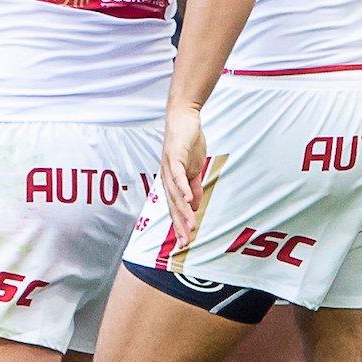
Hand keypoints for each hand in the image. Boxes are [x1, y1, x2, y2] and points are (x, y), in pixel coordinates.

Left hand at [161, 104, 207, 246]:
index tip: (186, 242)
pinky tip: (188, 200)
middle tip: (186, 242)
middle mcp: (167, 178)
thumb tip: (194, 205)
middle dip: (179, 225)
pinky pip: (178, 175)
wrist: (184, 119)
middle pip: (173, 205)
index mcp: (172, 182)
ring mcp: (169, 167)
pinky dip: (183, 188)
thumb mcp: (194, 169)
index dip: (180, 225)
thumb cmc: (188, 143)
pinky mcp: (174, 156)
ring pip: (176, 194)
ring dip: (183, 211)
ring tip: (191, 226)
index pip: (175, 208)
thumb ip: (193, 187)